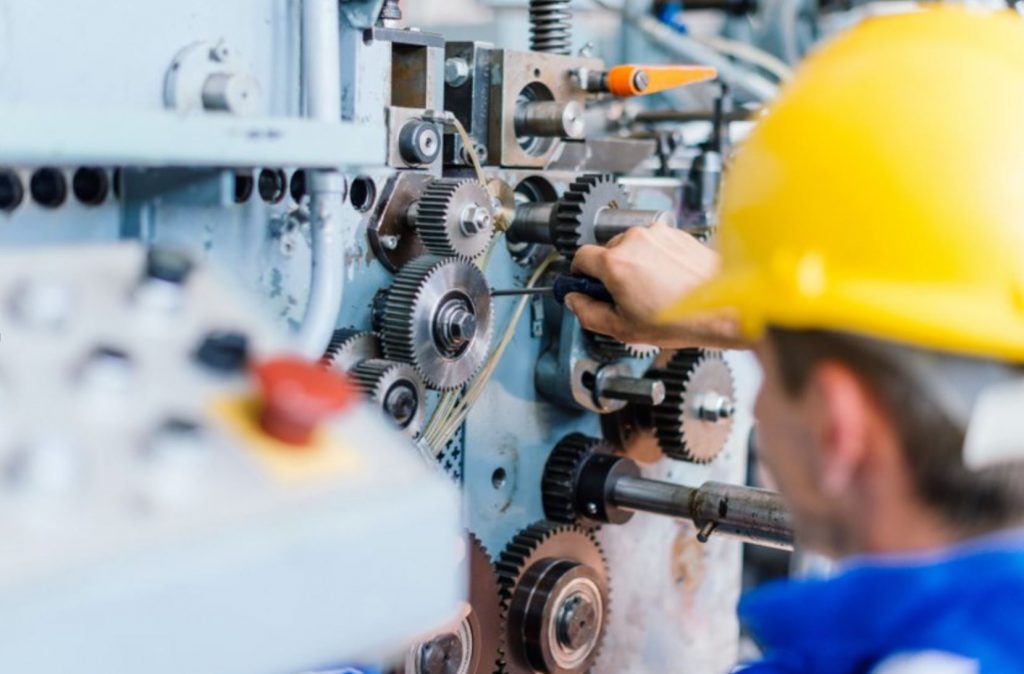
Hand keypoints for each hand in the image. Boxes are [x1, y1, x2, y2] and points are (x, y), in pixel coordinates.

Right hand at [567, 222, 745, 348]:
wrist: (723, 307)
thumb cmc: (680, 319)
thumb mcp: (622, 328)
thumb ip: (588, 313)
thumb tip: (574, 301)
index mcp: (615, 262)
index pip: (579, 257)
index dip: (580, 275)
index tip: (585, 286)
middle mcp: (634, 240)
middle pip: (606, 251)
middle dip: (610, 272)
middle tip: (624, 296)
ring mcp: (657, 234)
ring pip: (630, 246)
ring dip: (633, 263)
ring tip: (651, 289)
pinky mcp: (676, 233)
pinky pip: (653, 244)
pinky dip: (655, 258)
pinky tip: (666, 280)